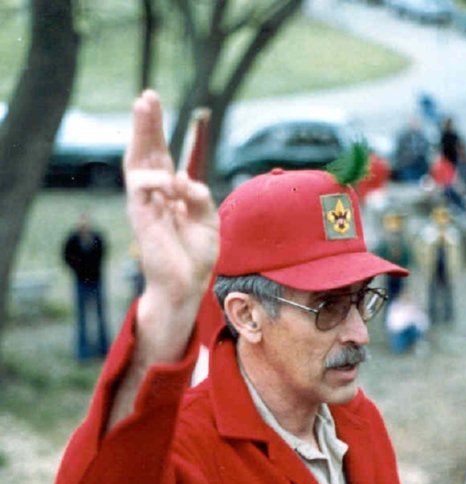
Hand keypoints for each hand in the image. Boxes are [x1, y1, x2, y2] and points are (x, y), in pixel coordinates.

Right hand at [124, 90, 218, 307]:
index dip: (158, 131)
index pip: (161, 156)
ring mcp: (145, 204)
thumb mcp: (208, 220)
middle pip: (146, 152)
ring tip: (144, 106)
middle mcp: (155, 195)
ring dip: (141, 133)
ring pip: (136, 161)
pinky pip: (141, 186)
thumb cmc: (196, 255)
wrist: (186, 285)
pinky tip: (171, 184)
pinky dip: (157, 179)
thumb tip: (183, 177)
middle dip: (146, 124)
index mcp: (170, 194)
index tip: (155, 104)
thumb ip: (199, 195)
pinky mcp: (141, 216)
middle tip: (146, 96)